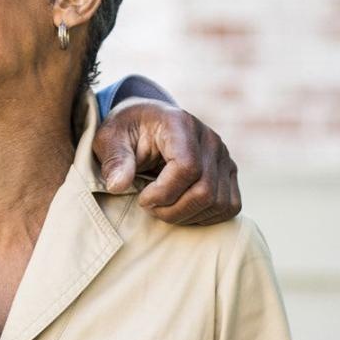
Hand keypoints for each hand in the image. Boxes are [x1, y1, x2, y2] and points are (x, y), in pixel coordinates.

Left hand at [94, 98, 241, 225]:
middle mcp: (209, 139)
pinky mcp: (229, 172)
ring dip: (186, 216)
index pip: (187, 167)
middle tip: (148, 207)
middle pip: (204, 191)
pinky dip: (205, 217)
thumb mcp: (110, 138)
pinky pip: (229, 206)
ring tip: (162, 208)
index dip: (164, 192)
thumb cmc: (127, 131)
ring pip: (218, 203)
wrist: (147, 122)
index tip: (141, 197)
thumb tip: (118, 186)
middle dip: (172, 210)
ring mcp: (223, 156)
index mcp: (180, 125)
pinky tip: (181, 210)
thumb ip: (115, 159)